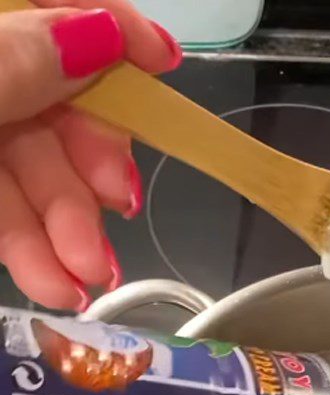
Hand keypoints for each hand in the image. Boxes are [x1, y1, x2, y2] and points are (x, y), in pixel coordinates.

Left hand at [0, 1, 181, 310]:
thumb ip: (22, 59)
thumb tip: (107, 32)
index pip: (54, 9)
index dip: (112, 31)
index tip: (165, 62)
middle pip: (56, 102)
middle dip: (92, 165)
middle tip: (120, 207)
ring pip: (33, 171)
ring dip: (71, 230)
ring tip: (88, 281)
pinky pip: (5, 209)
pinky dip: (34, 251)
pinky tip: (57, 284)